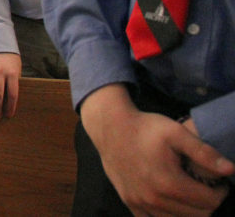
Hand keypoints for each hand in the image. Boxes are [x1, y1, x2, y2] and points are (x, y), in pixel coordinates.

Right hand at [82, 84, 232, 215]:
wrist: (110, 127)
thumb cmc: (145, 128)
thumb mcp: (176, 132)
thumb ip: (204, 152)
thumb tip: (230, 169)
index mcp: (169, 183)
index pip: (210, 202)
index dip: (220, 192)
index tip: (219, 181)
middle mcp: (154, 199)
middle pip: (197, 215)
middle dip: (207, 202)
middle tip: (205, 185)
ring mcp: (140, 203)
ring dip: (190, 209)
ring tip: (189, 190)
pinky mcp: (131, 203)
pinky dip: (169, 215)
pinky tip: (172, 200)